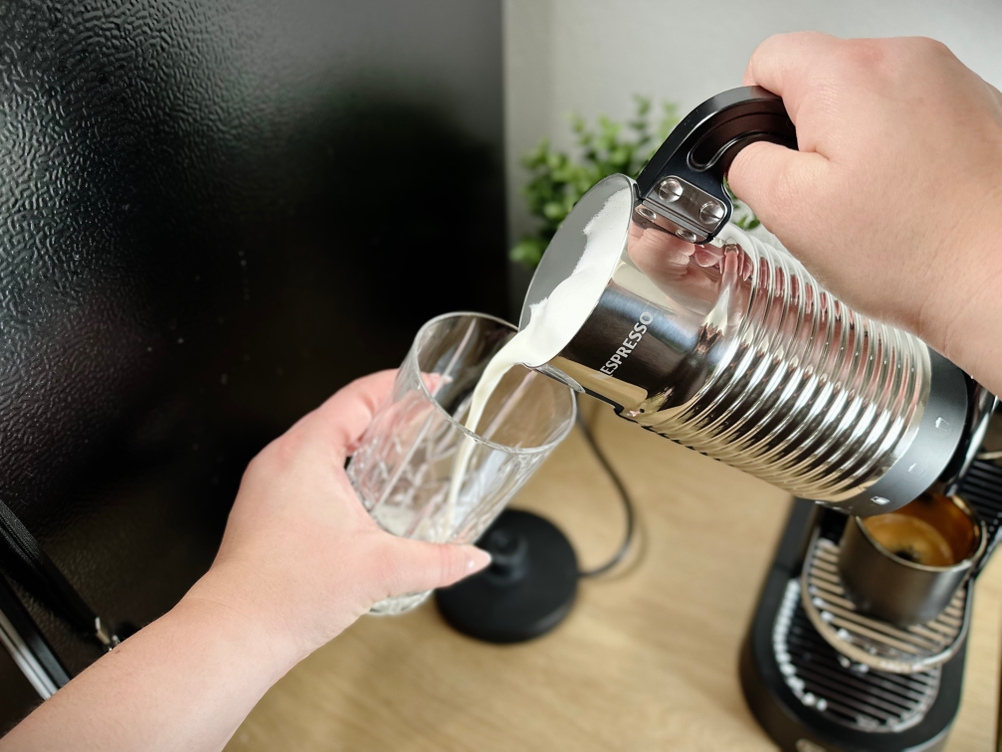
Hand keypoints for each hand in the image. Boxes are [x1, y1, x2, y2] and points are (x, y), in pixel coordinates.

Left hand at [184, 370, 490, 663]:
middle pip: (342, 414)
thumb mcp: (381, 569)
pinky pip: (308, 469)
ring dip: (364, 443)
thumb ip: (437, 560)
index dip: (401, 385)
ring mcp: (269, 482)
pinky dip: (343, 468)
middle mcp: (282, 458)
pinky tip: (366, 495)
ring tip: (403, 454)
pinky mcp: (265, 507)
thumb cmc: (286, 593)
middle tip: (427, 421)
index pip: (359, 396)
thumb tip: (472, 556)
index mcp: (306, 452)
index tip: (431, 384)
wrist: (236, 633)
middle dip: (388, 414)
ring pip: (323, 443)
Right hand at [728, 33, 1001, 393]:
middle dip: (808, 133)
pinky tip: (907, 199)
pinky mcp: (974, 108)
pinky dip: (898, 153)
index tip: (772, 155)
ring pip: (865, 99)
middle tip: (825, 194)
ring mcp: (946, 81)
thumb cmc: (915, 251)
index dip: (753, 111)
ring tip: (872, 202)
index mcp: (849, 75)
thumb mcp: (789, 212)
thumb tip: (742, 151)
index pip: (768, 58)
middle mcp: (904, 61)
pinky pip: (910, 117)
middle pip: (820, 76)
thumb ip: (745, 165)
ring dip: (855, 145)